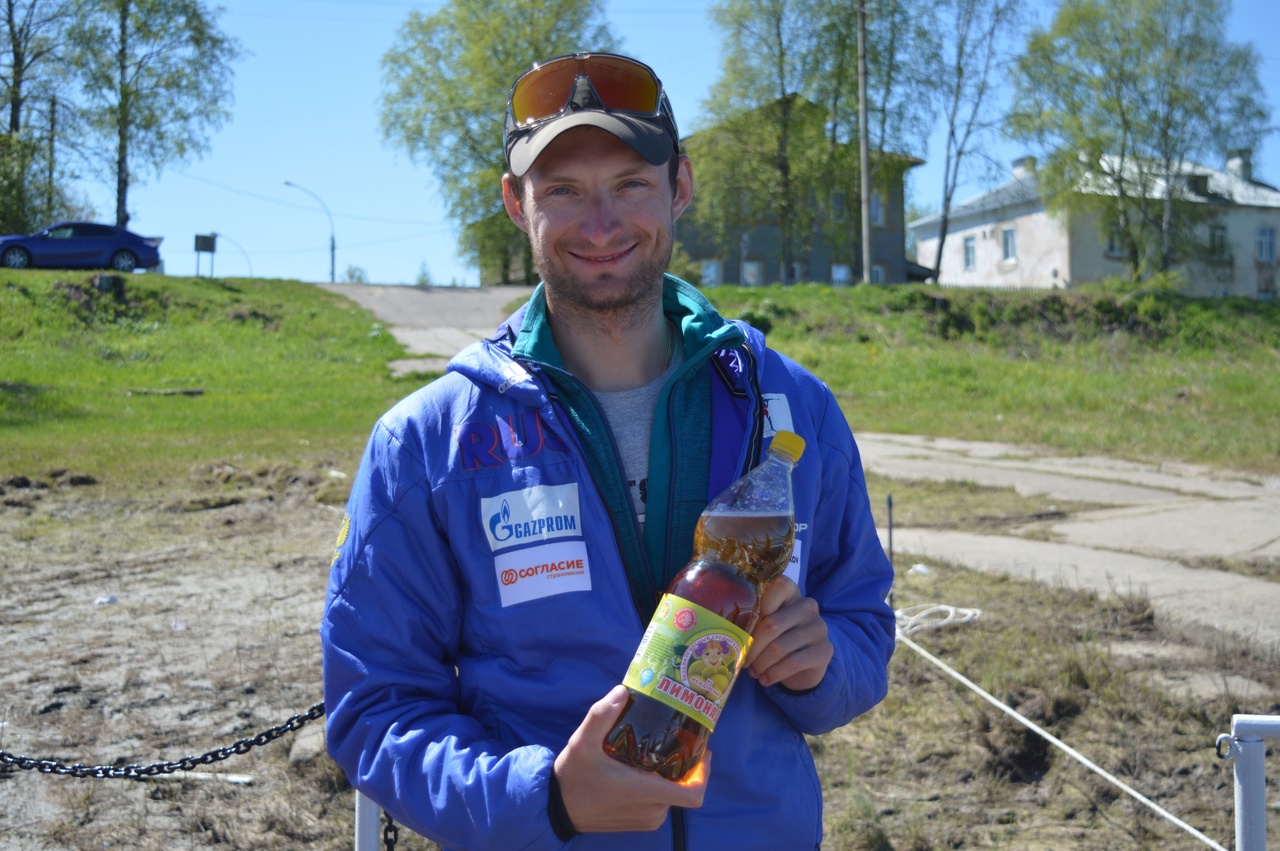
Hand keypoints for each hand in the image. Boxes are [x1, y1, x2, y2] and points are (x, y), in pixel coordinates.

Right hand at [554, 685, 710, 832]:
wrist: (557, 808)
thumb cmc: (574, 777)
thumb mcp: (582, 742)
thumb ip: (601, 715)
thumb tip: (622, 691)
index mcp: (645, 793)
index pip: (693, 794)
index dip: (705, 775)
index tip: (704, 751)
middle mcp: (652, 810)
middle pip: (683, 788)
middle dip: (685, 764)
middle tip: (677, 737)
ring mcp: (647, 820)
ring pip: (672, 795)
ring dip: (671, 775)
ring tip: (660, 749)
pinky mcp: (640, 823)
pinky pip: (660, 804)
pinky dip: (660, 786)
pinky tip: (646, 767)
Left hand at [743, 577, 832, 691]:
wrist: (807, 663)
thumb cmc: (779, 637)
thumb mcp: (767, 623)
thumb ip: (754, 618)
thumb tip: (729, 631)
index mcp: (792, 593)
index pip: (778, 586)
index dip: (758, 604)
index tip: (744, 625)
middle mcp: (808, 607)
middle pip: (772, 624)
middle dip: (753, 647)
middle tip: (743, 660)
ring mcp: (818, 628)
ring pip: (780, 647)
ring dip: (762, 664)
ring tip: (753, 673)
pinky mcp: (825, 651)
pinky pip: (793, 663)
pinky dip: (774, 674)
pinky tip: (766, 679)